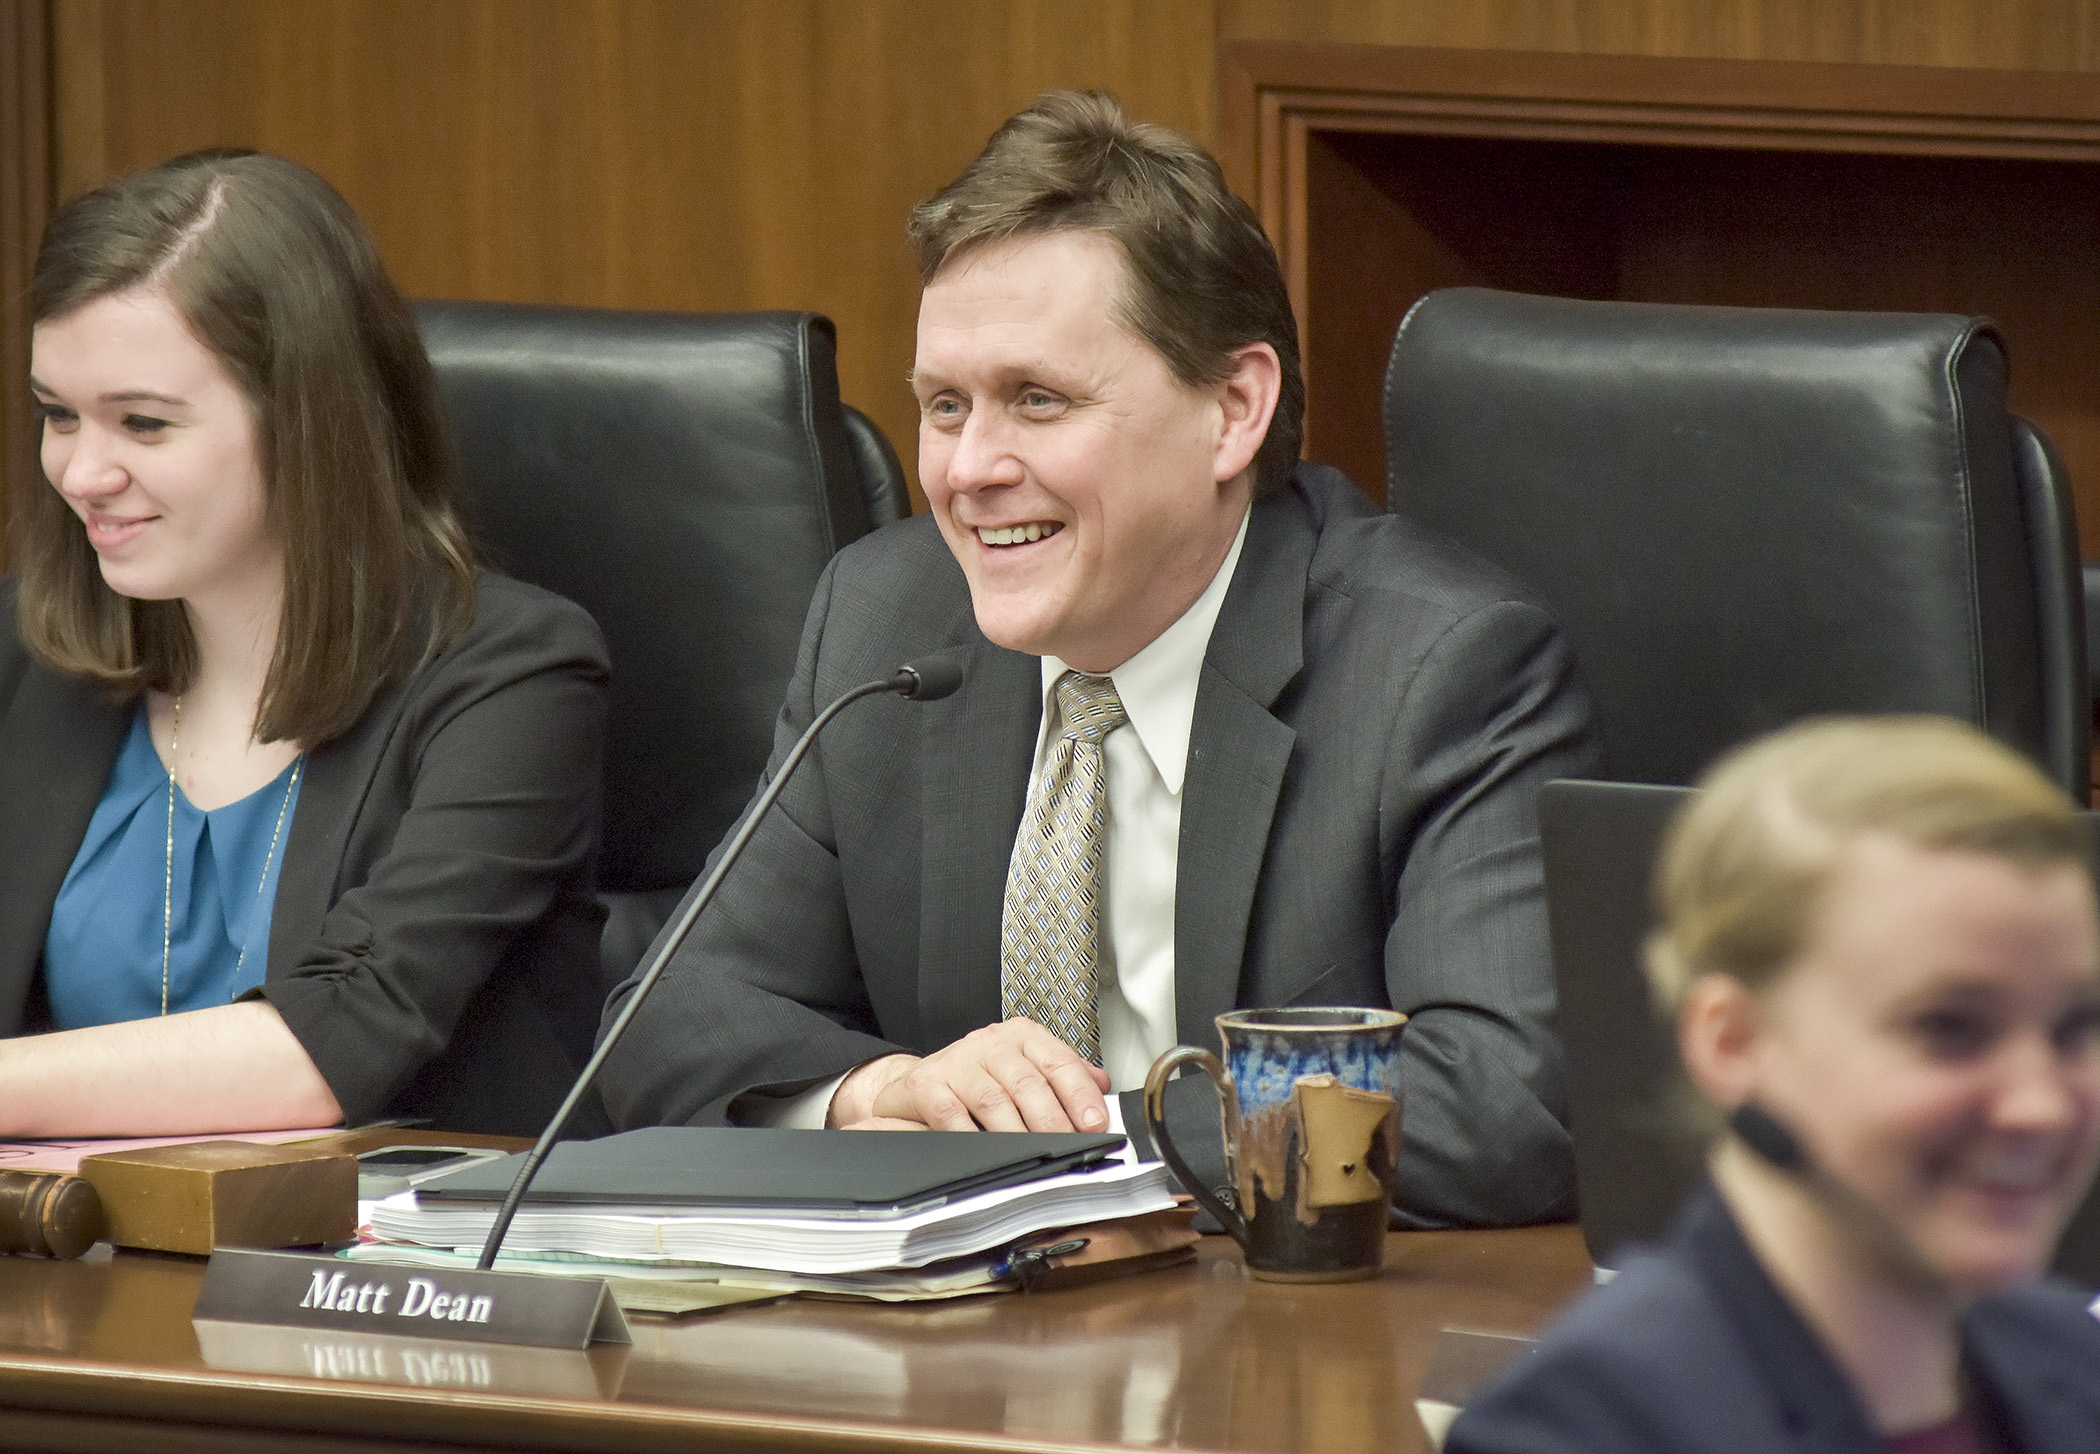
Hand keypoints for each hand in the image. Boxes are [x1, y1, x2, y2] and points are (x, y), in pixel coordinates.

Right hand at [825, 1019, 1111, 1131]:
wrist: (916, 1084)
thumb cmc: (977, 1079)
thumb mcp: (1024, 1069)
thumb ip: (1062, 1076)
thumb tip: (1102, 1087)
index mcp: (1021, 1036)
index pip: (1058, 1061)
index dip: (1080, 1094)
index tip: (1095, 1122)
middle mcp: (990, 1043)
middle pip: (1028, 1082)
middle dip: (1052, 1119)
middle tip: (1068, 1145)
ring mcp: (957, 1062)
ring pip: (994, 1099)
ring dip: (1016, 1132)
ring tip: (1033, 1153)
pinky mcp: (926, 1084)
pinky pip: (951, 1114)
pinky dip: (970, 1136)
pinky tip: (985, 1151)